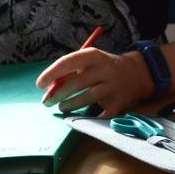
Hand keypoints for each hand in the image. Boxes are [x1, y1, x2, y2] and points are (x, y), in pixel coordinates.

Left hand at [36, 48, 153, 118]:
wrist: (135, 74)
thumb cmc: (102, 68)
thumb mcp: (88, 62)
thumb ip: (70, 72)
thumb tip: (49, 88)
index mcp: (94, 55)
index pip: (69, 62)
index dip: (52, 73)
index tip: (39, 84)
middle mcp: (105, 69)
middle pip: (77, 82)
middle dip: (58, 94)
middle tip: (47, 102)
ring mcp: (113, 86)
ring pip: (87, 98)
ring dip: (70, 105)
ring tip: (62, 107)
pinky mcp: (119, 103)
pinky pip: (100, 113)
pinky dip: (89, 117)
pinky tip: (81, 117)